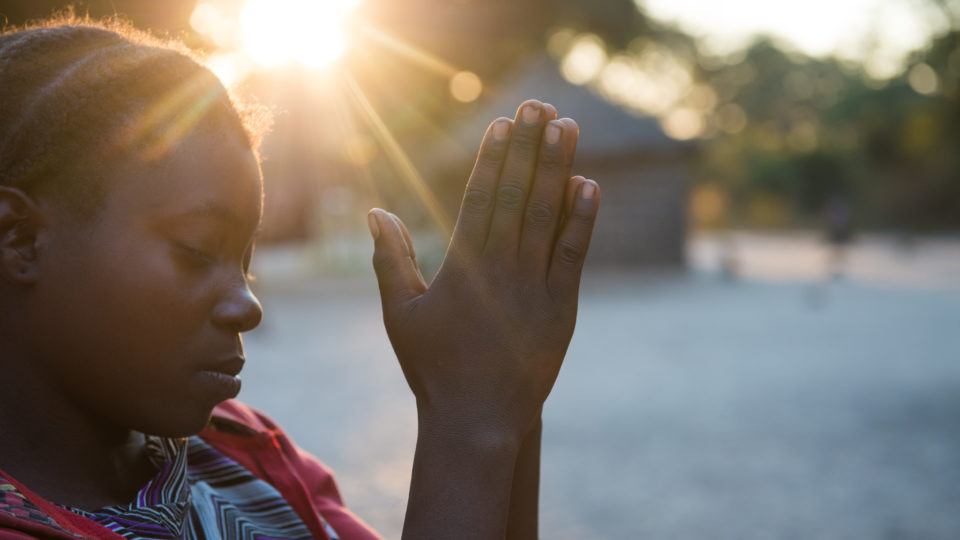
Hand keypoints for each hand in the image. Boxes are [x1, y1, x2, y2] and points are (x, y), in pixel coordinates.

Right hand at [368, 99, 598, 441]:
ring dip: (558, 168)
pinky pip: (573, 255)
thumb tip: (375, 212)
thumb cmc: (432, 367)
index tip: (504, 122)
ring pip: (548, 216)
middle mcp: (501, 270)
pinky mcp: (562, 309)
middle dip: (528, 147)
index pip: (480, 197)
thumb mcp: (399, 312)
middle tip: (540, 105)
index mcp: (462, 267)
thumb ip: (389, 258)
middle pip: (517, 195)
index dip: (493, 156)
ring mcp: (535, 287)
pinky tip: (588, 185)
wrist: (478, 420)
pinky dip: (581, 220)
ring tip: (568, 127)